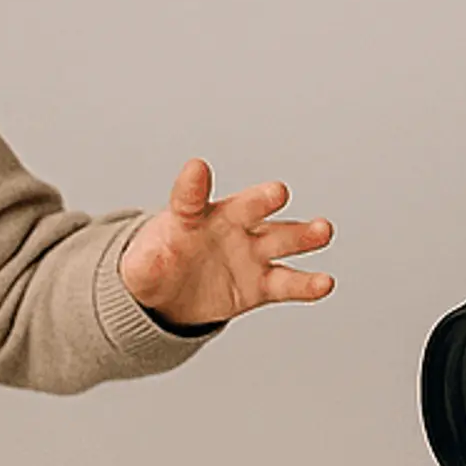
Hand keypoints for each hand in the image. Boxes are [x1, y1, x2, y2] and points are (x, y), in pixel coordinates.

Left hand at [118, 160, 335, 325]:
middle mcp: (229, 227)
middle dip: (262, 199)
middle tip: (277, 192)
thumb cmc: (157, 267)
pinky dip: (306, 283)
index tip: (196, 169)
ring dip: (302, 234)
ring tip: (322, 230)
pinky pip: (286, 283)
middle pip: (248, 208)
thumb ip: (144, 265)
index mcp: (192, 216)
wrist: (173, 295)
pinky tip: (324, 282)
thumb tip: (148, 261)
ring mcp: (249, 253)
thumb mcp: (140, 270)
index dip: (192, 185)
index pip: (190, 198)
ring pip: (280, 239)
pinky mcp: (260, 285)